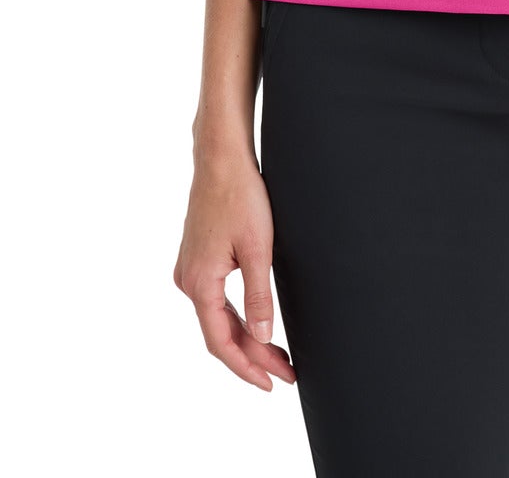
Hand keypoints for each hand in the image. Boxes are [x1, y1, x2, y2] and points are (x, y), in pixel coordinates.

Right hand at [173, 152, 296, 391]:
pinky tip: (255, 323)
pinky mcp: (197, 259)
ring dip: (245, 336)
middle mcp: (188, 281)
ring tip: (276, 355)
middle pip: (220, 332)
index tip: (270, 383)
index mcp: (200, 283)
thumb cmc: (241, 196)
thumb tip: (263, 337)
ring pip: (218, 317)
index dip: (246, 367)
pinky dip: (235, 316)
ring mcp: (190, 270)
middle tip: (285, 373)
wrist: (222, 159)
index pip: (221, 342)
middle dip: (253, 355)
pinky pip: (215, 300)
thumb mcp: (258, 249)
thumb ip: (258, 297)